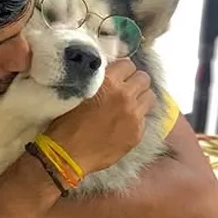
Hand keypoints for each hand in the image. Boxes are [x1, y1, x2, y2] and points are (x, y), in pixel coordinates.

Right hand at [42, 58, 155, 174]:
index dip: (124, 70)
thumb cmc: (66, 122)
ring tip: (131, 105)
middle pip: (143, 78)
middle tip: (127, 89)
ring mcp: (134, 116)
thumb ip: (100, 82)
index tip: (119, 76)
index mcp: (109, 83)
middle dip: (136, 82)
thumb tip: (111, 76)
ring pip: (150, 97)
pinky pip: (145, 119)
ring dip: (141, 98)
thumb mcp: (80, 92)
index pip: (129, 64)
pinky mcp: (137, 133)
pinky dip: (138, 118)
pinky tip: (125, 124)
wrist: (68, 153)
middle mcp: (125, 96)